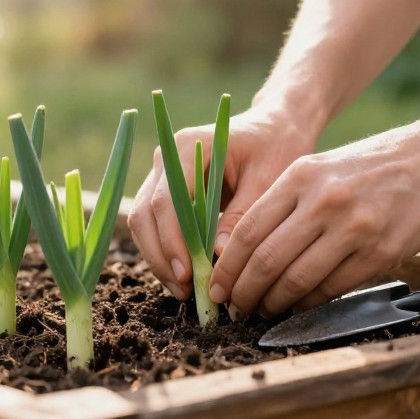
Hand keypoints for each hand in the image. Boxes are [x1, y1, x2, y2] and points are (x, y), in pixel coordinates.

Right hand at [128, 107, 316, 300]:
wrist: (274, 128)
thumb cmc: (276, 148)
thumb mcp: (268, 181)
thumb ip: (241, 217)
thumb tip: (218, 258)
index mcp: (187, 147)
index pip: (167, 201)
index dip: (172, 242)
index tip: (188, 274)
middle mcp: (166, 158)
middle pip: (145, 214)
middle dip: (161, 256)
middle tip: (185, 290)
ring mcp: (162, 174)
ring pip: (143, 222)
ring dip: (159, 258)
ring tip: (185, 290)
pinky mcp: (167, 190)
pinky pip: (155, 224)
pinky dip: (165, 251)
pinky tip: (185, 276)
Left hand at [209, 118, 419, 318]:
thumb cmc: (374, 164)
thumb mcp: (321, 168)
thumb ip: (286, 204)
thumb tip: (247, 252)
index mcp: (300, 176)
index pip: (248, 231)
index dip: (227, 267)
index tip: (216, 287)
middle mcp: (323, 201)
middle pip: (266, 260)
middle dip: (243, 293)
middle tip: (234, 309)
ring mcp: (354, 228)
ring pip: (297, 280)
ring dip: (273, 304)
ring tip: (262, 312)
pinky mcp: (381, 252)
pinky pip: (332, 288)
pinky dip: (309, 303)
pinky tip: (299, 307)